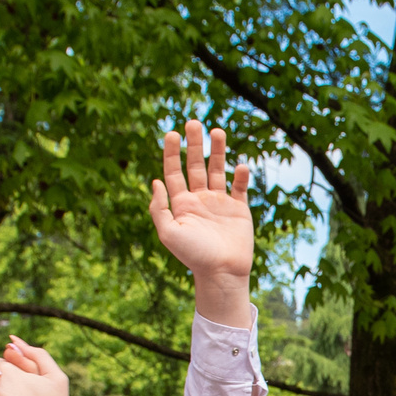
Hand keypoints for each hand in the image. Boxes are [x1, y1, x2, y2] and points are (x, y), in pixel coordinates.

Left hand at [149, 121, 254, 286]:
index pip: (174, 171)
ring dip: (218, 151)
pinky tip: (240, 165)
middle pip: (196, 165)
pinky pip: (239, 187)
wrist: (221, 273)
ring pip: (218, 170)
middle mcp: (200, 200)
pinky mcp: (239, 209)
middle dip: (194, 144)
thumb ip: (158, 207)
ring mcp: (220, 203)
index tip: (172, 133)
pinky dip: (241, 175)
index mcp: (181, 204)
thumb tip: (154, 180)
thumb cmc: (193, 256)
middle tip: (194, 122)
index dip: (172, 152)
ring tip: (217, 131)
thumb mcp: (167, 233)